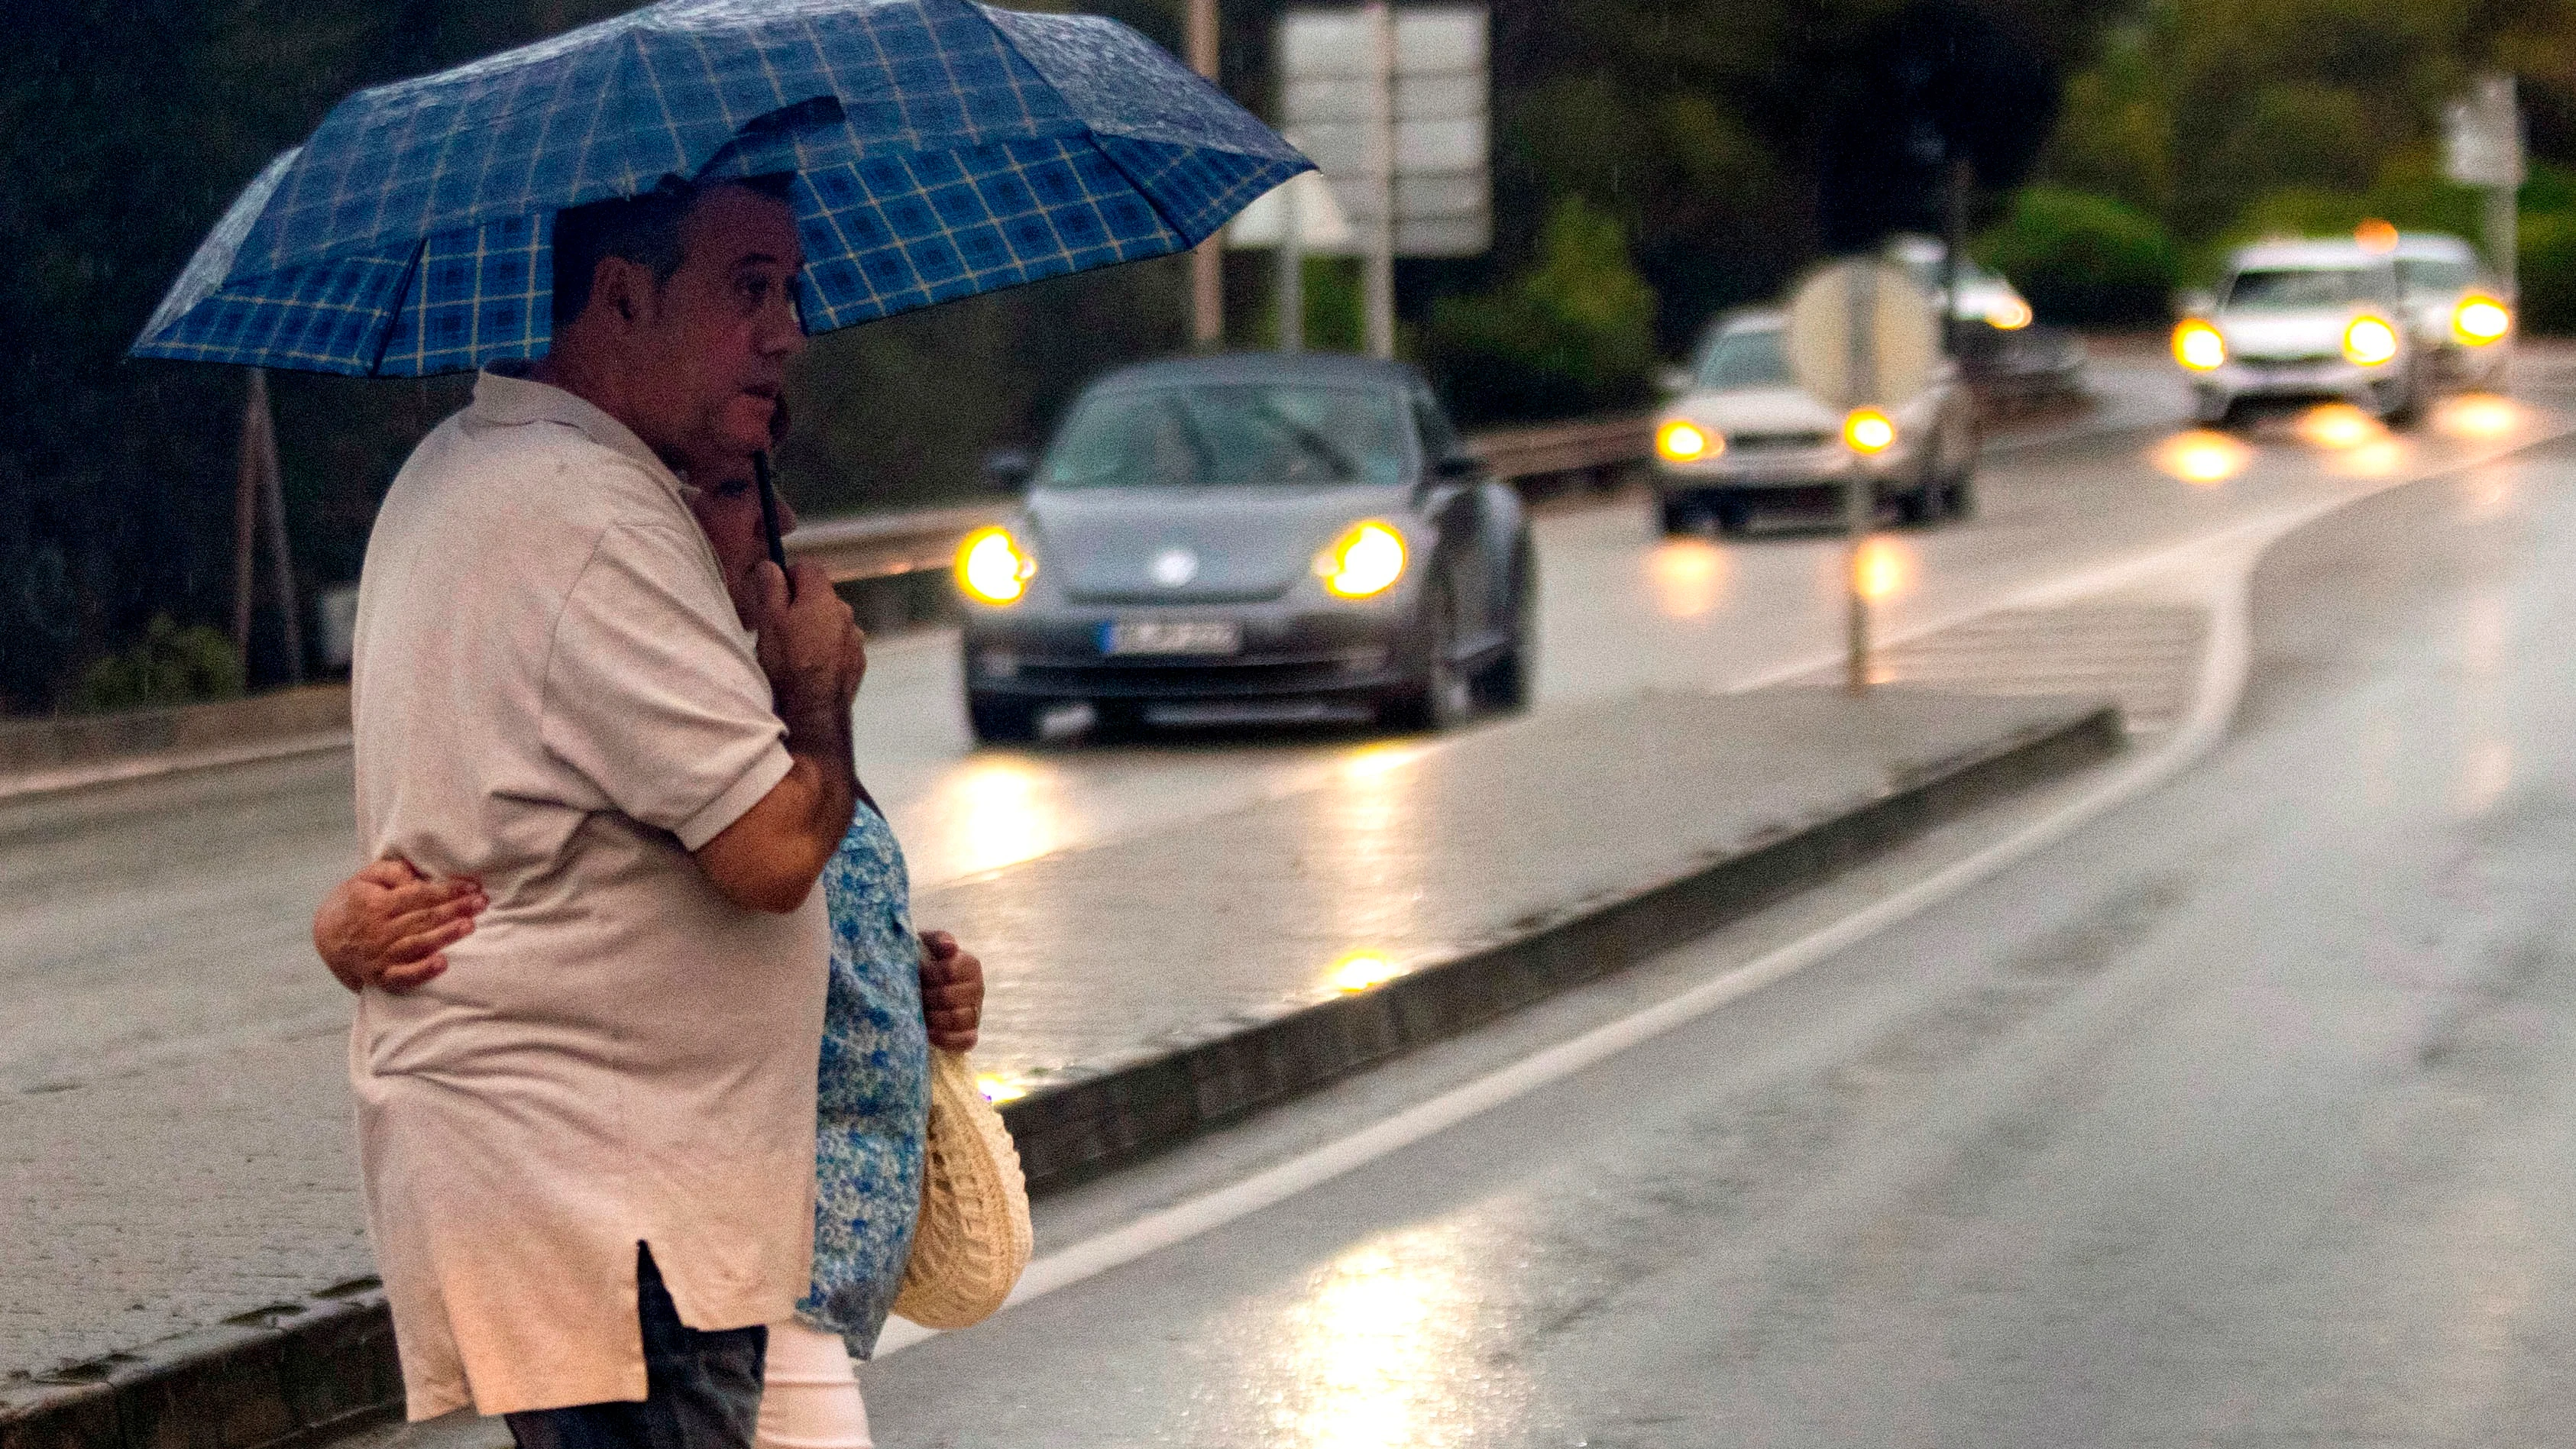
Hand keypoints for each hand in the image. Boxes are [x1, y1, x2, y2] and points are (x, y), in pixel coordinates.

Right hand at [312, 857, 485, 994]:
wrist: (326, 937)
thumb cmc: (355, 902)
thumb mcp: (366, 878)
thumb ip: (392, 872)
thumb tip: (417, 878)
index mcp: (377, 904)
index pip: (419, 895)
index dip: (448, 890)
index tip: (473, 887)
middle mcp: (379, 930)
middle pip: (423, 918)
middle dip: (455, 910)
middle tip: (481, 903)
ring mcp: (380, 955)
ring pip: (418, 944)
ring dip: (445, 935)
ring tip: (469, 926)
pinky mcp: (381, 976)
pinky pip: (403, 976)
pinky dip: (422, 972)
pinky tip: (442, 964)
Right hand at [750, 560, 863, 723]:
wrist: (813, 713)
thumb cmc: (787, 665)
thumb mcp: (768, 621)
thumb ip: (770, 587)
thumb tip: (770, 566)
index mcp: (823, 597)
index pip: (807, 567)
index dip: (787, 576)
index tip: (773, 595)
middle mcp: (845, 613)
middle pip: (819, 595)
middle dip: (799, 604)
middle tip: (778, 627)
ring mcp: (855, 638)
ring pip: (830, 620)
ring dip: (814, 627)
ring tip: (794, 652)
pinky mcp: (858, 661)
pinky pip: (840, 644)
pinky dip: (827, 648)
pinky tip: (810, 666)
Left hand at [917, 930, 983, 1051]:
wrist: (917, 986)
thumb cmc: (922, 962)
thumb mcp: (927, 944)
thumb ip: (939, 940)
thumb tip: (950, 947)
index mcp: (970, 965)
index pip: (950, 970)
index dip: (929, 974)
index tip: (917, 973)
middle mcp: (978, 988)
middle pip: (950, 997)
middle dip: (926, 997)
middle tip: (914, 995)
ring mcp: (976, 1012)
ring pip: (958, 1019)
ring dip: (932, 1017)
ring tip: (918, 1013)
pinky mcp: (970, 1034)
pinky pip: (966, 1041)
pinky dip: (946, 1038)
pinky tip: (928, 1033)